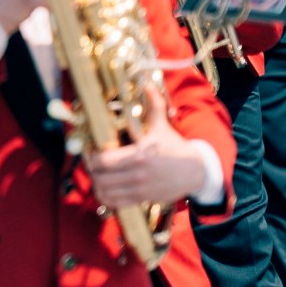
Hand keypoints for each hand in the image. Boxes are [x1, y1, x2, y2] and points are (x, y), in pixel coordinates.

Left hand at [85, 85, 209, 207]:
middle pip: (101, 178)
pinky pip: (118, 204)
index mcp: (139, 155)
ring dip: (97, 184)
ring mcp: (141, 190)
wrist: (196, 172)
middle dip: (91, 169)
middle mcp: (138, 175)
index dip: (91, 156)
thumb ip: (153, 104)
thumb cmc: (175, 147)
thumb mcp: (163, 126)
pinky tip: (106, 187)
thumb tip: (147, 83)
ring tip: (97, 174)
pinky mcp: (145, 200)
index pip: (104, 160)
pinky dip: (108, 197)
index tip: (90, 148)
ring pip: (107, 193)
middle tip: (91, 161)